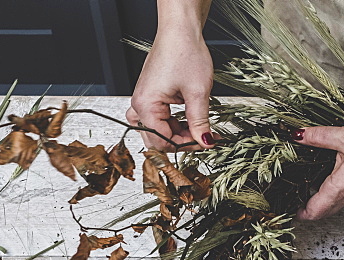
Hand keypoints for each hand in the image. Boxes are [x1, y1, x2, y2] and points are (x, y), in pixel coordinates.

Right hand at [126, 28, 213, 150]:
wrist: (180, 29)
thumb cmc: (184, 51)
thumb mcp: (198, 92)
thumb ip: (200, 122)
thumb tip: (205, 141)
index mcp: (146, 105)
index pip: (163, 140)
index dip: (185, 145)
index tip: (204, 142)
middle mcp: (139, 104)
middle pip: (155, 139)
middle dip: (180, 141)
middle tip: (202, 137)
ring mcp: (143, 99)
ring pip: (156, 130)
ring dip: (175, 133)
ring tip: (195, 128)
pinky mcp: (149, 95)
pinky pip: (156, 118)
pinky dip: (171, 123)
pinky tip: (187, 119)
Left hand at [292, 125, 343, 220]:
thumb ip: (319, 136)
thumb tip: (297, 135)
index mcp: (338, 188)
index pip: (312, 211)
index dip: (297, 213)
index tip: (286, 207)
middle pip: (321, 213)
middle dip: (305, 210)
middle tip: (292, 199)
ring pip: (333, 206)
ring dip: (318, 202)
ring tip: (304, 188)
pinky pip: (343, 197)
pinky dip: (331, 194)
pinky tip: (329, 177)